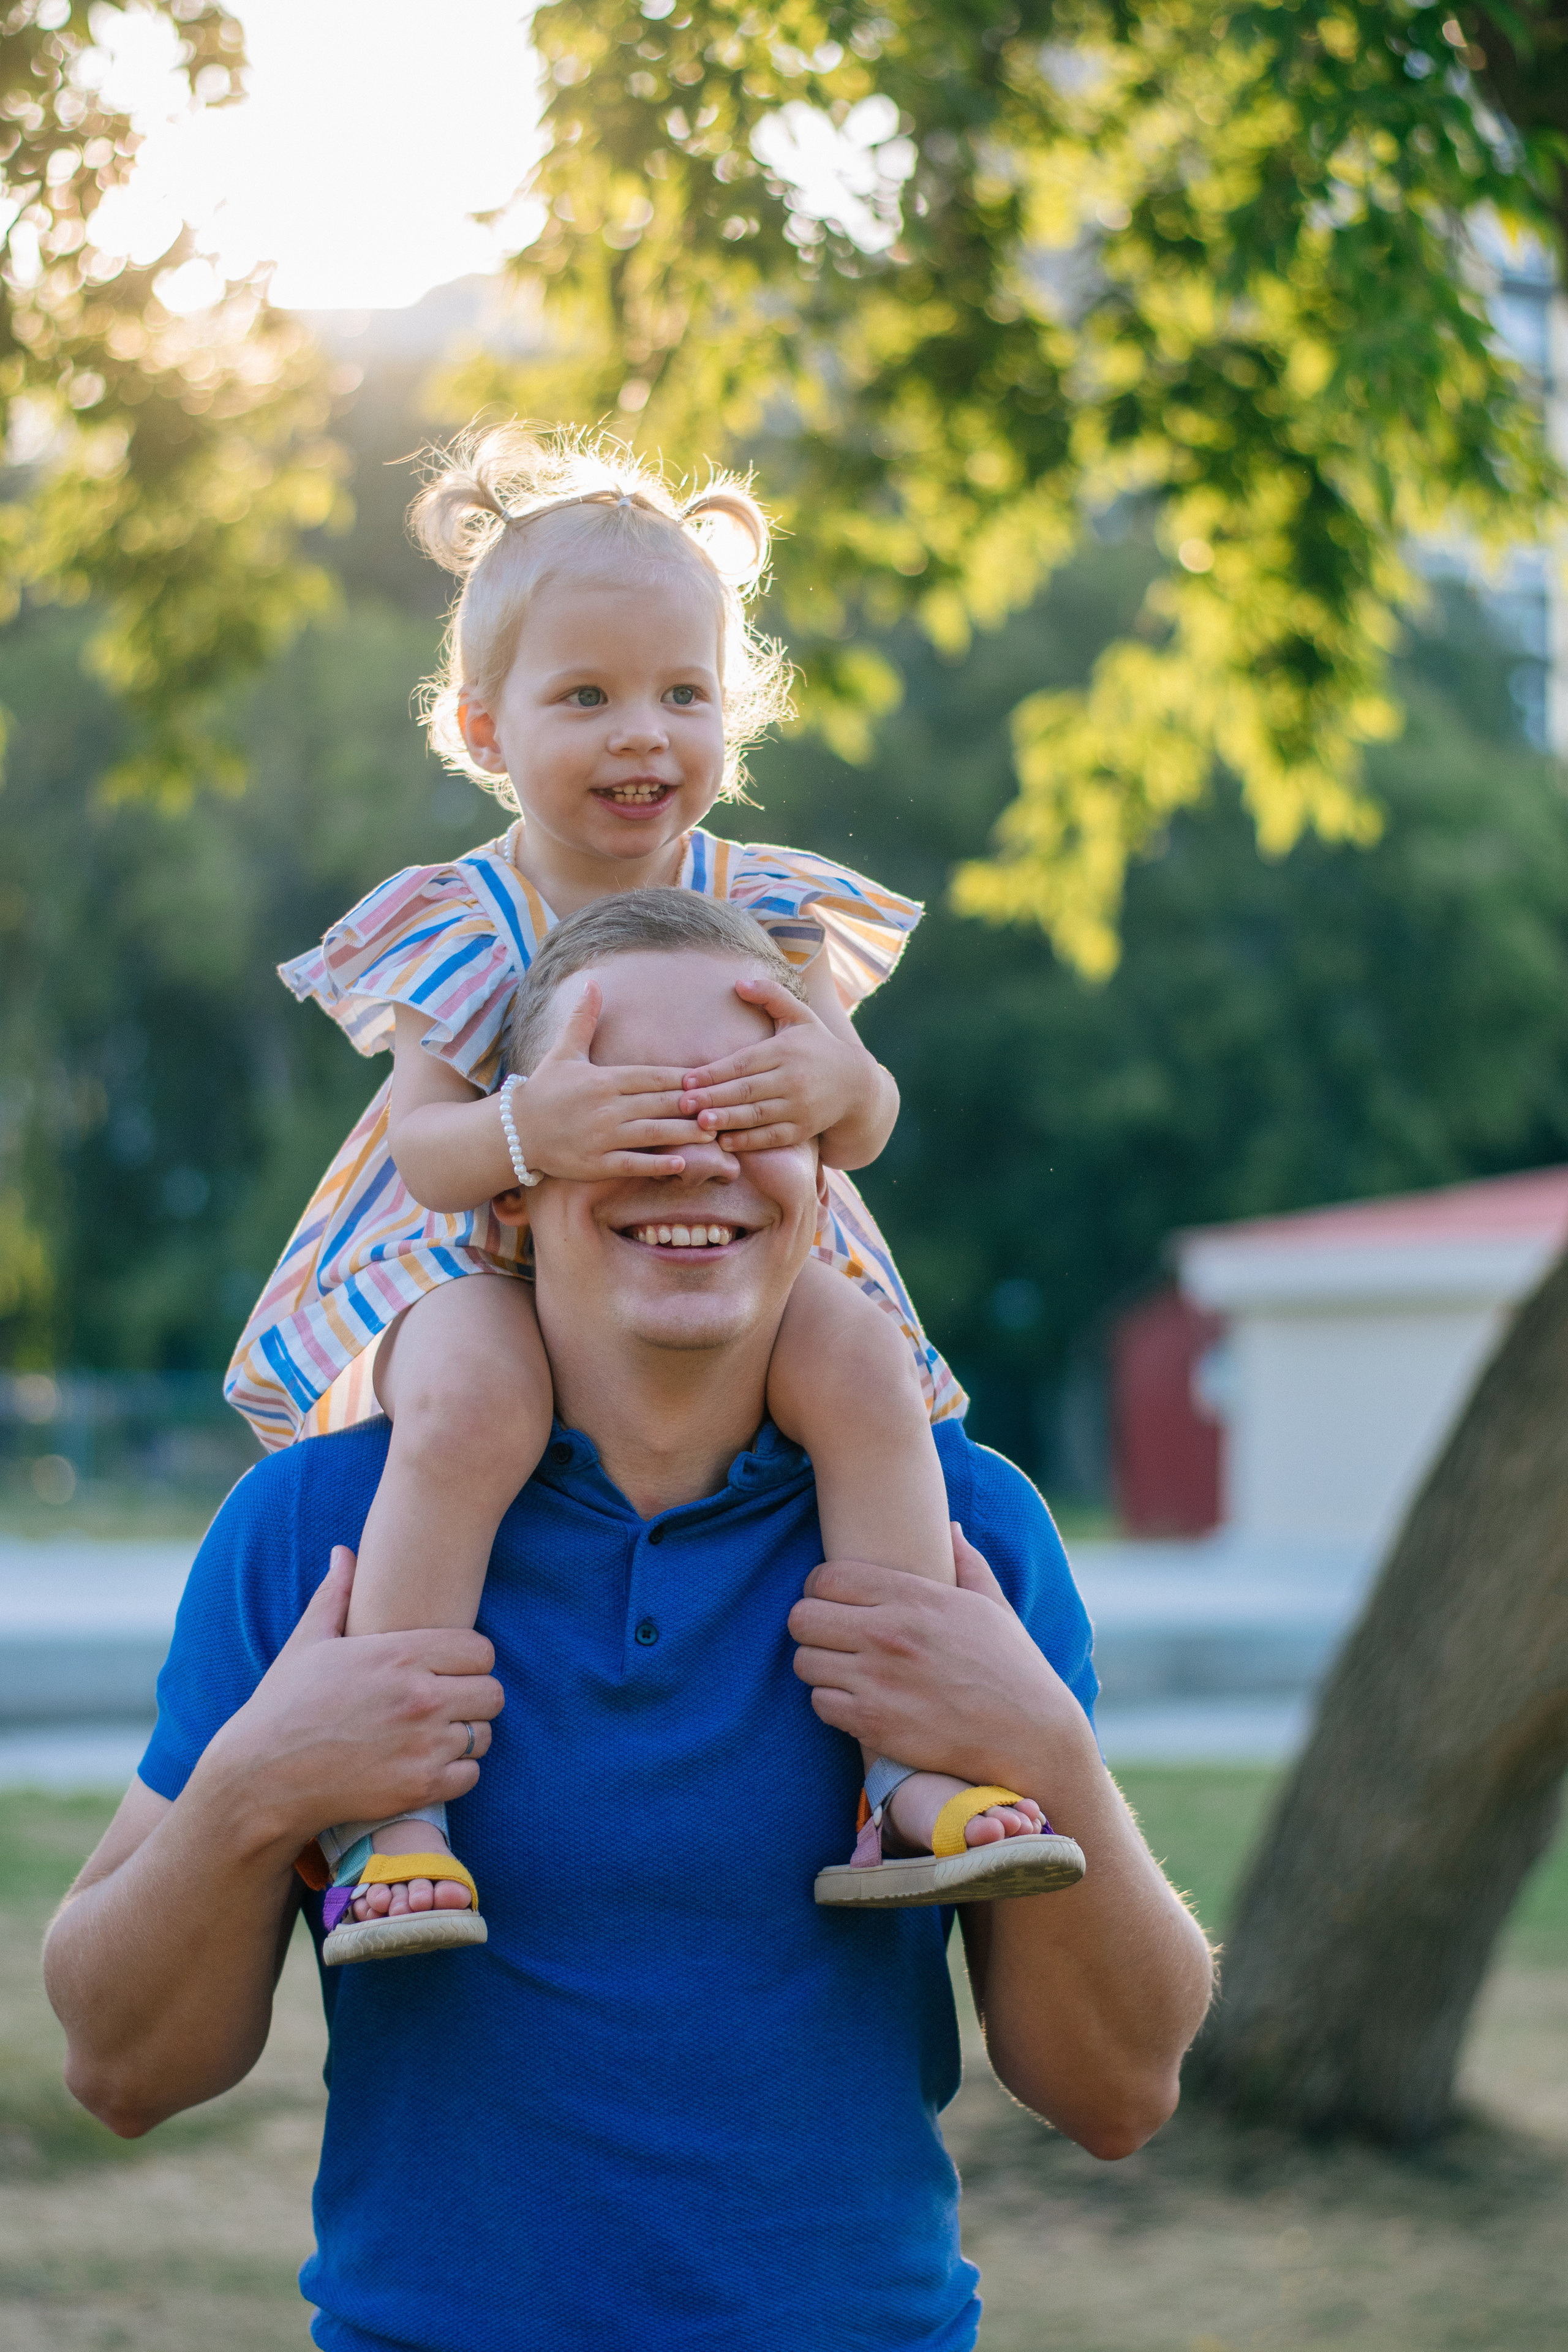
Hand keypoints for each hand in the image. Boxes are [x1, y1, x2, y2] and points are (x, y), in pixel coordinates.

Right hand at [201, 1546, 504, 1848]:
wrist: (261, 1779)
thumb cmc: (283, 1707)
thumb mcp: (308, 1643)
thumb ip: (335, 1595)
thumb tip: (343, 1552)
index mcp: (400, 1655)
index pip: (481, 1650)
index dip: (469, 1660)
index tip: (450, 1670)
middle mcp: (420, 1697)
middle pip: (492, 1692)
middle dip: (473, 1697)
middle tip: (447, 1705)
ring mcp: (423, 1745)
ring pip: (484, 1734)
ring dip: (466, 1735)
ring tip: (434, 1736)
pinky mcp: (420, 1788)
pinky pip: (471, 1775)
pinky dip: (454, 1773)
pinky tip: (426, 1766)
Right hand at [512, 980, 728, 1178]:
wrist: (514, 1131)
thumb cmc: (544, 1090)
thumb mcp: (563, 1051)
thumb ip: (583, 1019)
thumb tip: (592, 983)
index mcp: (603, 1079)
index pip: (652, 1077)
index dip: (682, 1078)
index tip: (709, 1078)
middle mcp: (605, 1107)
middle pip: (659, 1103)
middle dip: (692, 1104)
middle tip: (723, 1105)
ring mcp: (601, 1137)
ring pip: (652, 1133)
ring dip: (685, 1133)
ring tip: (713, 1133)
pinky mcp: (595, 1164)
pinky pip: (632, 1163)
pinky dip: (656, 1163)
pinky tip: (681, 1163)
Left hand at [679, 972, 876, 1151]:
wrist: (856, 1084)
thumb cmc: (818, 1046)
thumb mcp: (800, 1015)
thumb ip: (771, 996)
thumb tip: (739, 982)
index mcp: (785, 1050)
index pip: (743, 1062)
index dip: (713, 1072)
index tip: (686, 1080)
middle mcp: (792, 1078)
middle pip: (745, 1090)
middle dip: (712, 1097)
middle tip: (681, 1104)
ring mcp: (799, 1106)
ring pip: (757, 1115)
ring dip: (727, 1120)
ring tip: (699, 1123)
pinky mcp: (804, 1129)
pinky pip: (772, 1136)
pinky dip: (749, 1141)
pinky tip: (726, 1142)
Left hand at [787, 1524, 1098, 1791]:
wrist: (1030, 1736)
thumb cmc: (1012, 1668)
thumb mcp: (991, 1606)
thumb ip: (965, 1562)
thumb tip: (951, 1527)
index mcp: (915, 1597)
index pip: (827, 1577)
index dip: (819, 1588)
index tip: (831, 1601)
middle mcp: (890, 1634)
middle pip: (801, 1617)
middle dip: (811, 1626)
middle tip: (831, 1637)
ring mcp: (879, 1680)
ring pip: (804, 1662)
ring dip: (819, 1666)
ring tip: (844, 1670)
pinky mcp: (874, 1723)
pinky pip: (820, 1703)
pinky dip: (832, 1704)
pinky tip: (856, 1702)